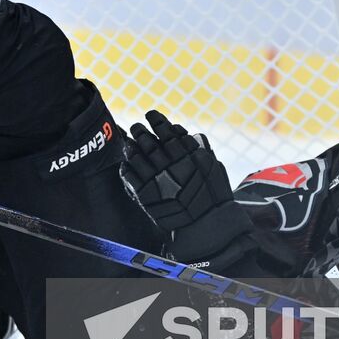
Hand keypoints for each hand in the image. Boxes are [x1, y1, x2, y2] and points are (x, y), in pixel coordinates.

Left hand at [120, 110, 233, 229]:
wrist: (206, 224)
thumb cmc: (212, 195)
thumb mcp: (212, 165)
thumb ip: (198, 147)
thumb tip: (184, 133)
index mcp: (185, 152)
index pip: (165, 129)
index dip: (156, 120)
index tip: (151, 115)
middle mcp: (168, 162)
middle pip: (147, 139)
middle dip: (139, 130)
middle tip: (136, 127)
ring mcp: (155, 177)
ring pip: (135, 155)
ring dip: (131, 146)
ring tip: (130, 143)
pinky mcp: (144, 194)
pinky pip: (129, 176)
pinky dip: (126, 167)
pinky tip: (127, 164)